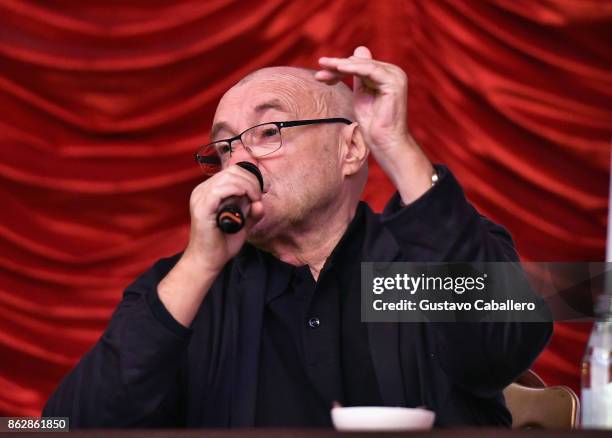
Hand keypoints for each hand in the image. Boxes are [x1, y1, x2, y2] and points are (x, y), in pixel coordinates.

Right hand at [157, 164, 263, 326]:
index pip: (232, 172)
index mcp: (209, 191)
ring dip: (248, 185)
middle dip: (252, 180)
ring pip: (228, 177)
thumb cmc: (222, 243)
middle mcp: (202, 191)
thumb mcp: (243, 224)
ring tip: (255, 198)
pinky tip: (247, 199)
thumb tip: (260, 202)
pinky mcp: (202, 207)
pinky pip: (220, 189)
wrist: (208, 261)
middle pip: (232, 171)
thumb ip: (251, 212)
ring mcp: (200, 198)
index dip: (251, 177)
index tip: (262, 191)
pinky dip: (238, 190)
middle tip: (260, 195)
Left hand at [316, 46, 409, 153]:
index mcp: (386, 74)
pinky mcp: (393, 82)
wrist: (385, 143)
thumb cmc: (373, 125)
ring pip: (363, 65)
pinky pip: (370, 70)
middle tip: (318, 72)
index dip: (338, 68)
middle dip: (337, 67)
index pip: (359, 65)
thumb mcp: (361, 96)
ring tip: (323, 68)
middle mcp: (393, 72)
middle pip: (360, 63)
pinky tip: (339, 69)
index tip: (320, 76)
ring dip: (341, 66)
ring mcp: (395, 76)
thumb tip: (357, 52)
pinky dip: (353, 68)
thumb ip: (358, 77)